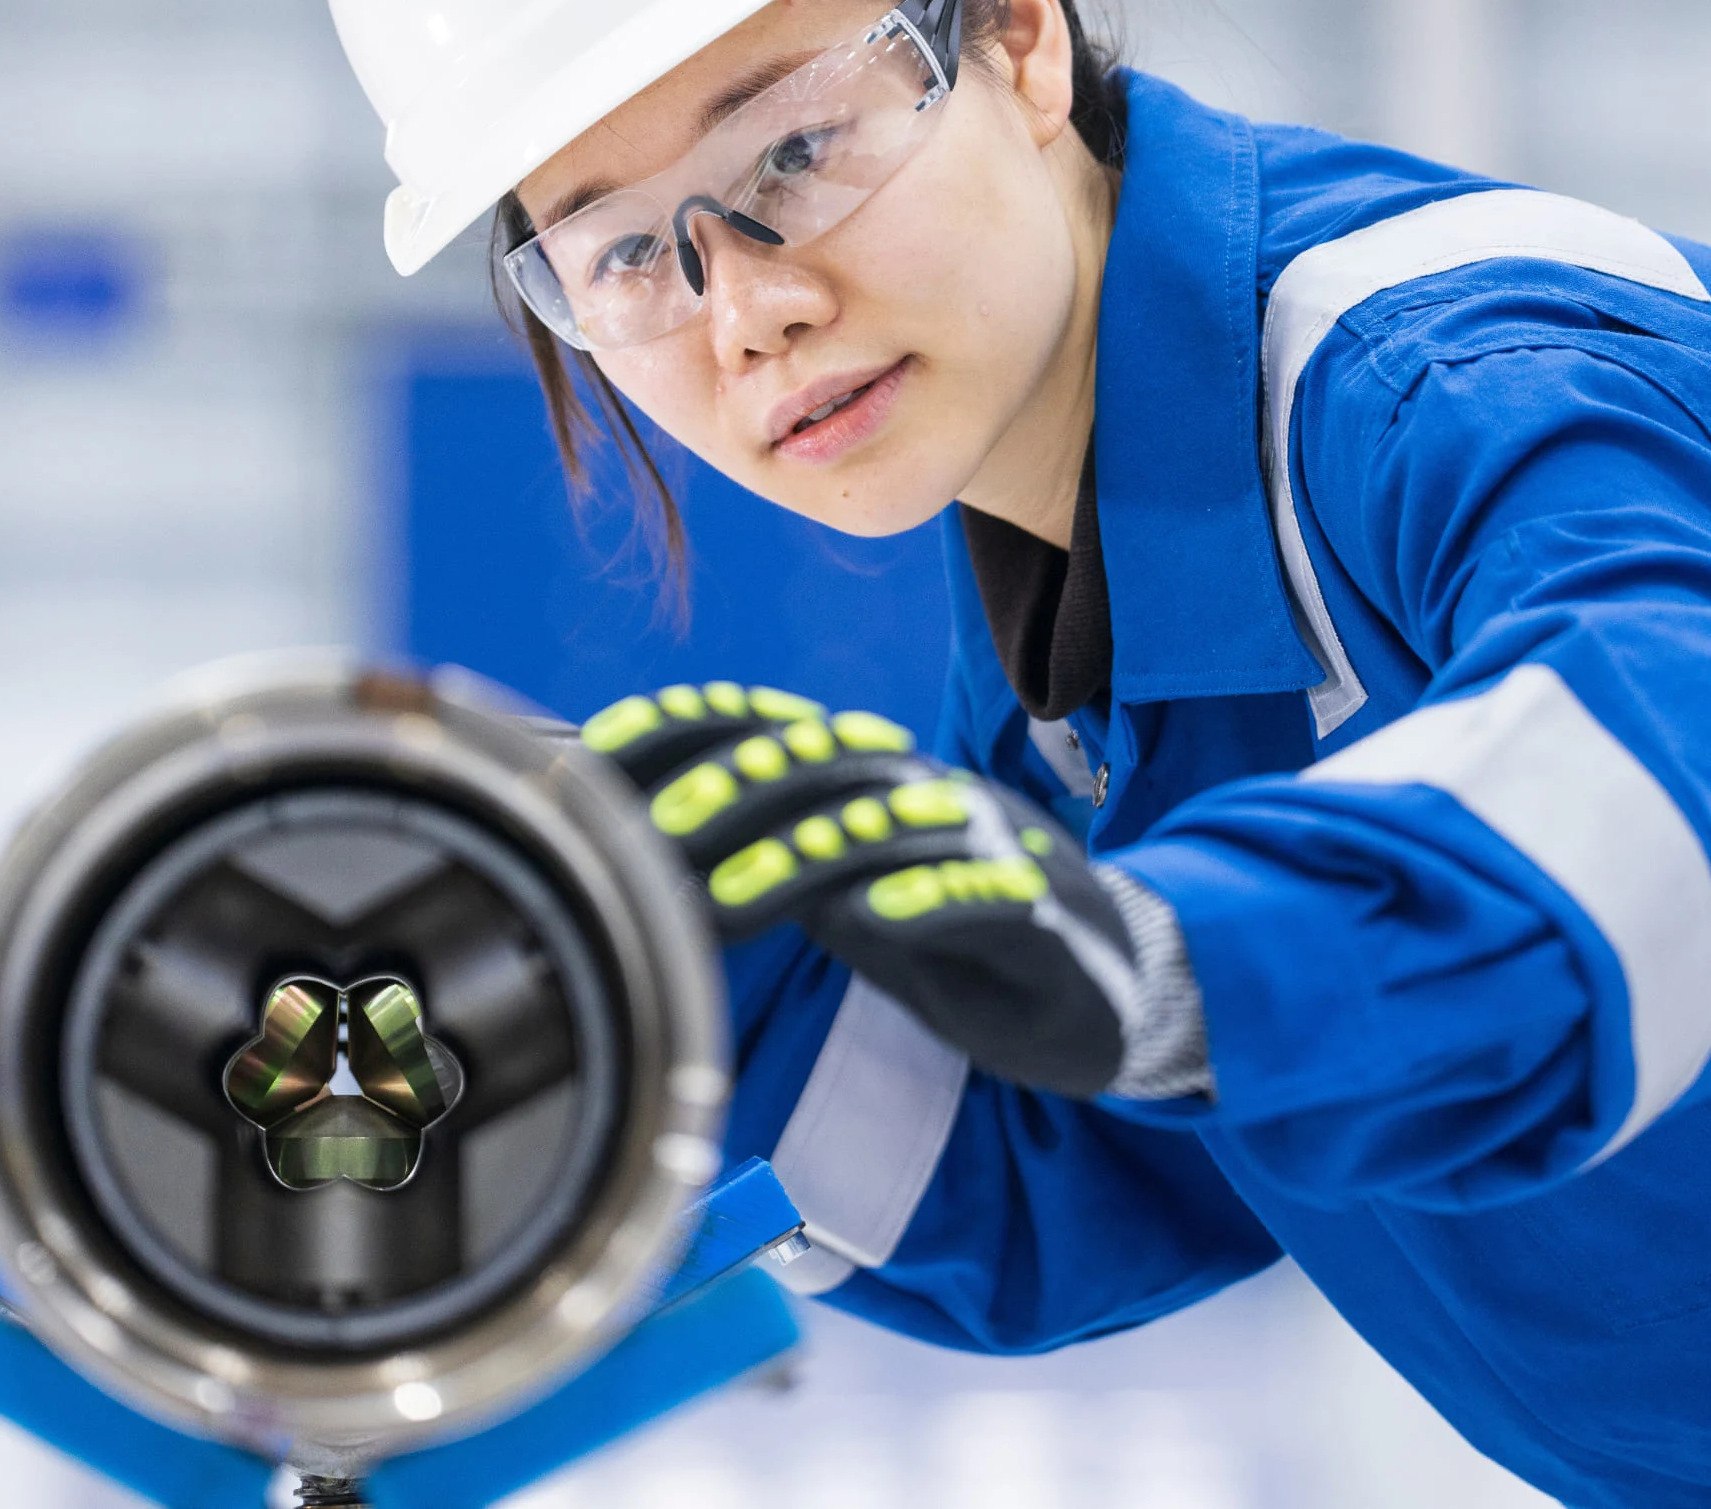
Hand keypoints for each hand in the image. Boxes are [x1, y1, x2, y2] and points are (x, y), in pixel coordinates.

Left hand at [579, 683, 1158, 1099]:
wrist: (1105, 980)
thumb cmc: (950, 928)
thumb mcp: (846, 891)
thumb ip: (769, 857)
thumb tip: (643, 846)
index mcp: (870, 780)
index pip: (773, 731)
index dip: (692, 729)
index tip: (605, 747)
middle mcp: (924, 793)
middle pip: (824, 768)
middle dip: (734, 794)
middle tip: (659, 837)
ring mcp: (987, 845)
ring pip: (894, 828)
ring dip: (807, 856)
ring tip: (733, 899)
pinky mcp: (1043, 916)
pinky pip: (990, 896)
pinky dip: (934, 901)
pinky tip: (879, 922)